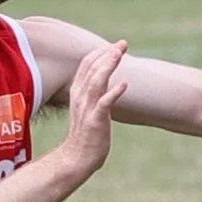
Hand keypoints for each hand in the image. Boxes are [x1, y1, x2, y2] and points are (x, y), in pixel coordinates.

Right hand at [59, 38, 128, 177]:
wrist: (77, 158)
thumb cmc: (86, 134)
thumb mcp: (87, 108)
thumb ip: (93, 93)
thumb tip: (103, 79)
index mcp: (78, 93)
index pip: (85, 66)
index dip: (100, 53)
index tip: (115, 45)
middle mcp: (81, 98)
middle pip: (91, 69)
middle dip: (107, 54)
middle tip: (123, 43)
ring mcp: (87, 109)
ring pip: (96, 82)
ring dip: (108, 66)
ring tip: (120, 53)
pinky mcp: (95, 121)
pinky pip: (103, 104)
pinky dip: (113, 93)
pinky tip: (124, 84)